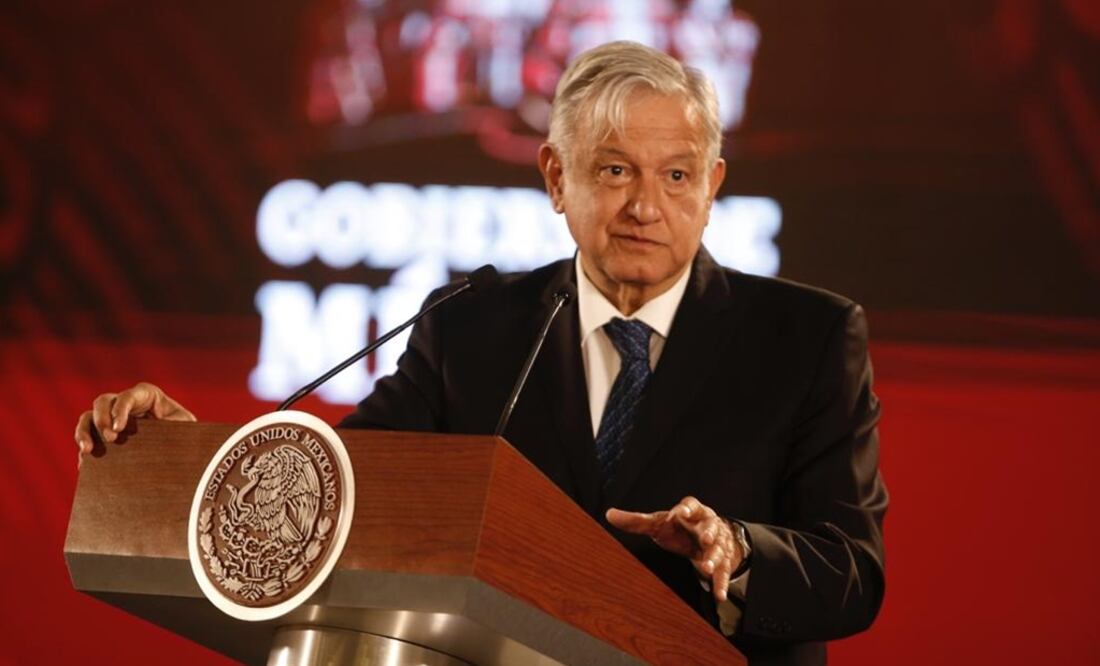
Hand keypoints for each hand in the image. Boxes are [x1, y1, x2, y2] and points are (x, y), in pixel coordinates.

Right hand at [74, 382, 195, 462]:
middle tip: (110, 438)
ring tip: (87, 450)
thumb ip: (179, 423)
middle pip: (102, 402)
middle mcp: (125, 404)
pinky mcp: (103, 435)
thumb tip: (167, 428)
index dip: (120, 409)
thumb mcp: (186, 425)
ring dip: (83, 432)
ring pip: (88, 417)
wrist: (179, 450)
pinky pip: (87, 438)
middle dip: (101, 419)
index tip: (119, 428)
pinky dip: (84, 448)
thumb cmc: (185, 431)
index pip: (128, 396)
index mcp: (146, 396)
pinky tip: (86, 463)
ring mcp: (111, 418)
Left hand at [606, 496, 743, 602]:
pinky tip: (718, 595)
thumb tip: (609, 514)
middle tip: (705, 539)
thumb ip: (637, 521)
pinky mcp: (723, 560)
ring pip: (717, 549)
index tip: (682, 512)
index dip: (687, 508)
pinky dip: (721, 583)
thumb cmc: (679, 527)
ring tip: (706, 569)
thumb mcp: (659, 523)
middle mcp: (707, 524)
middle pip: (710, 525)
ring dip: (713, 558)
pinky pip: (723, 571)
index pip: (691, 505)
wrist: (708, 537)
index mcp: (692, 511)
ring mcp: (717, 543)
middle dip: (708, 532)